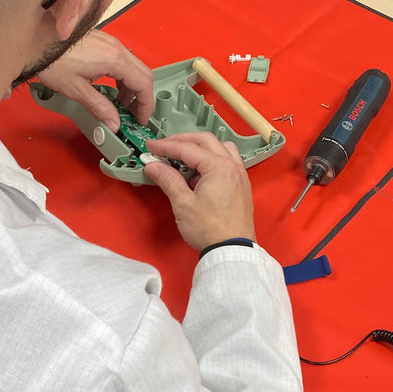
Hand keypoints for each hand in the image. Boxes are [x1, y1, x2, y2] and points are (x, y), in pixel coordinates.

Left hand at [37, 30, 153, 131]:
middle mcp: (116, 48)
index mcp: (114, 60)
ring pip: (134, 67)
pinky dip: (123, 77)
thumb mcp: (76, 89)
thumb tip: (114, 123)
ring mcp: (110, 43)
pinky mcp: (102, 42)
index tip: (142, 119)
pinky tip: (112, 88)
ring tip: (121, 105)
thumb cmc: (52, 60)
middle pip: (144, 74)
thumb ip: (99, 107)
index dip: (146, 104)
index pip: (143, 84)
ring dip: (133, 87)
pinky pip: (123, 60)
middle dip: (142, 97)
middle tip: (135, 115)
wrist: (35, 38)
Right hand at [142, 132, 256, 251]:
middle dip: (183, 141)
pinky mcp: (241, 185)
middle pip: (206, 141)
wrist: (232, 250)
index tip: (150, 146)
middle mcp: (233, 166)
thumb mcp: (183, 204)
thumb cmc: (209, 229)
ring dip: (201, 147)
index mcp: (219, 167)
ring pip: (220, 148)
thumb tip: (153, 165)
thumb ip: (168, 180)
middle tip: (164, 146)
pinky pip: (228, 160)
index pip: (188, 149)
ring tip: (183, 155)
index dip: (166, 146)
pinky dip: (212, 158)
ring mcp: (240, 175)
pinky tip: (200, 170)